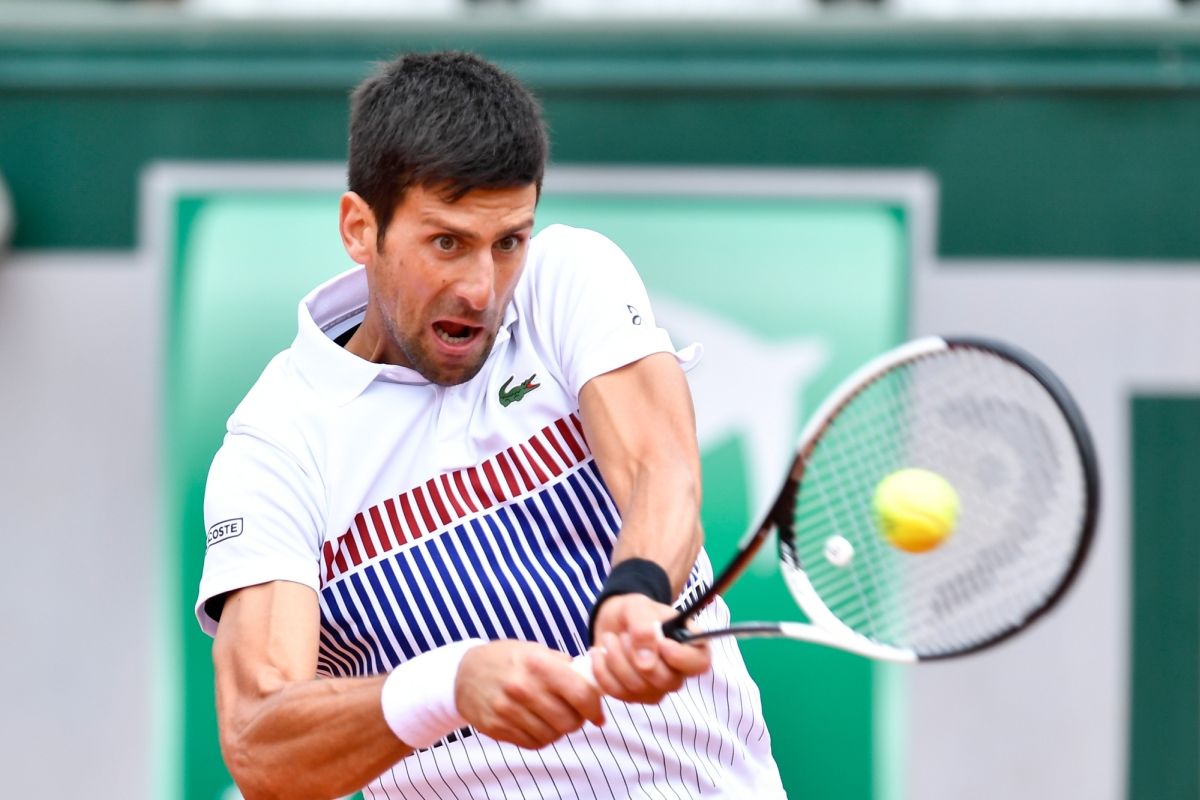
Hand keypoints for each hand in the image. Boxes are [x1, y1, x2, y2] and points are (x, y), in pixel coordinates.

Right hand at [455, 640, 604, 749]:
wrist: (464, 673)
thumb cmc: (507, 659)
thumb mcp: (535, 650)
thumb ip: (564, 667)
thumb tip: (594, 681)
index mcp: (537, 663)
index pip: (580, 694)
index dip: (594, 708)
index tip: (597, 714)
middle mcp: (522, 687)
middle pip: (568, 721)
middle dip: (577, 721)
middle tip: (574, 714)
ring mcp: (507, 710)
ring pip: (552, 735)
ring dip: (558, 730)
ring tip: (552, 717)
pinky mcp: (497, 727)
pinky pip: (533, 743)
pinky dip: (541, 737)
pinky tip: (536, 723)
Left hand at [589, 593, 710, 704]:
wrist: (614, 621)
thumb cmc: (636, 612)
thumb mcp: (639, 607)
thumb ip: (644, 628)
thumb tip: (646, 663)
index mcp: (691, 646)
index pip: (699, 664)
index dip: (681, 657)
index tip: (661, 642)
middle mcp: (678, 673)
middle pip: (666, 681)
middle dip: (636, 657)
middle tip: (622, 635)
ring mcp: (657, 688)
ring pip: (639, 689)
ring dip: (617, 661)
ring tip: (610, 639)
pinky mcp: (634, 696)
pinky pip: (618, 693)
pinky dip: (603, 672)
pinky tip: (599, 654)